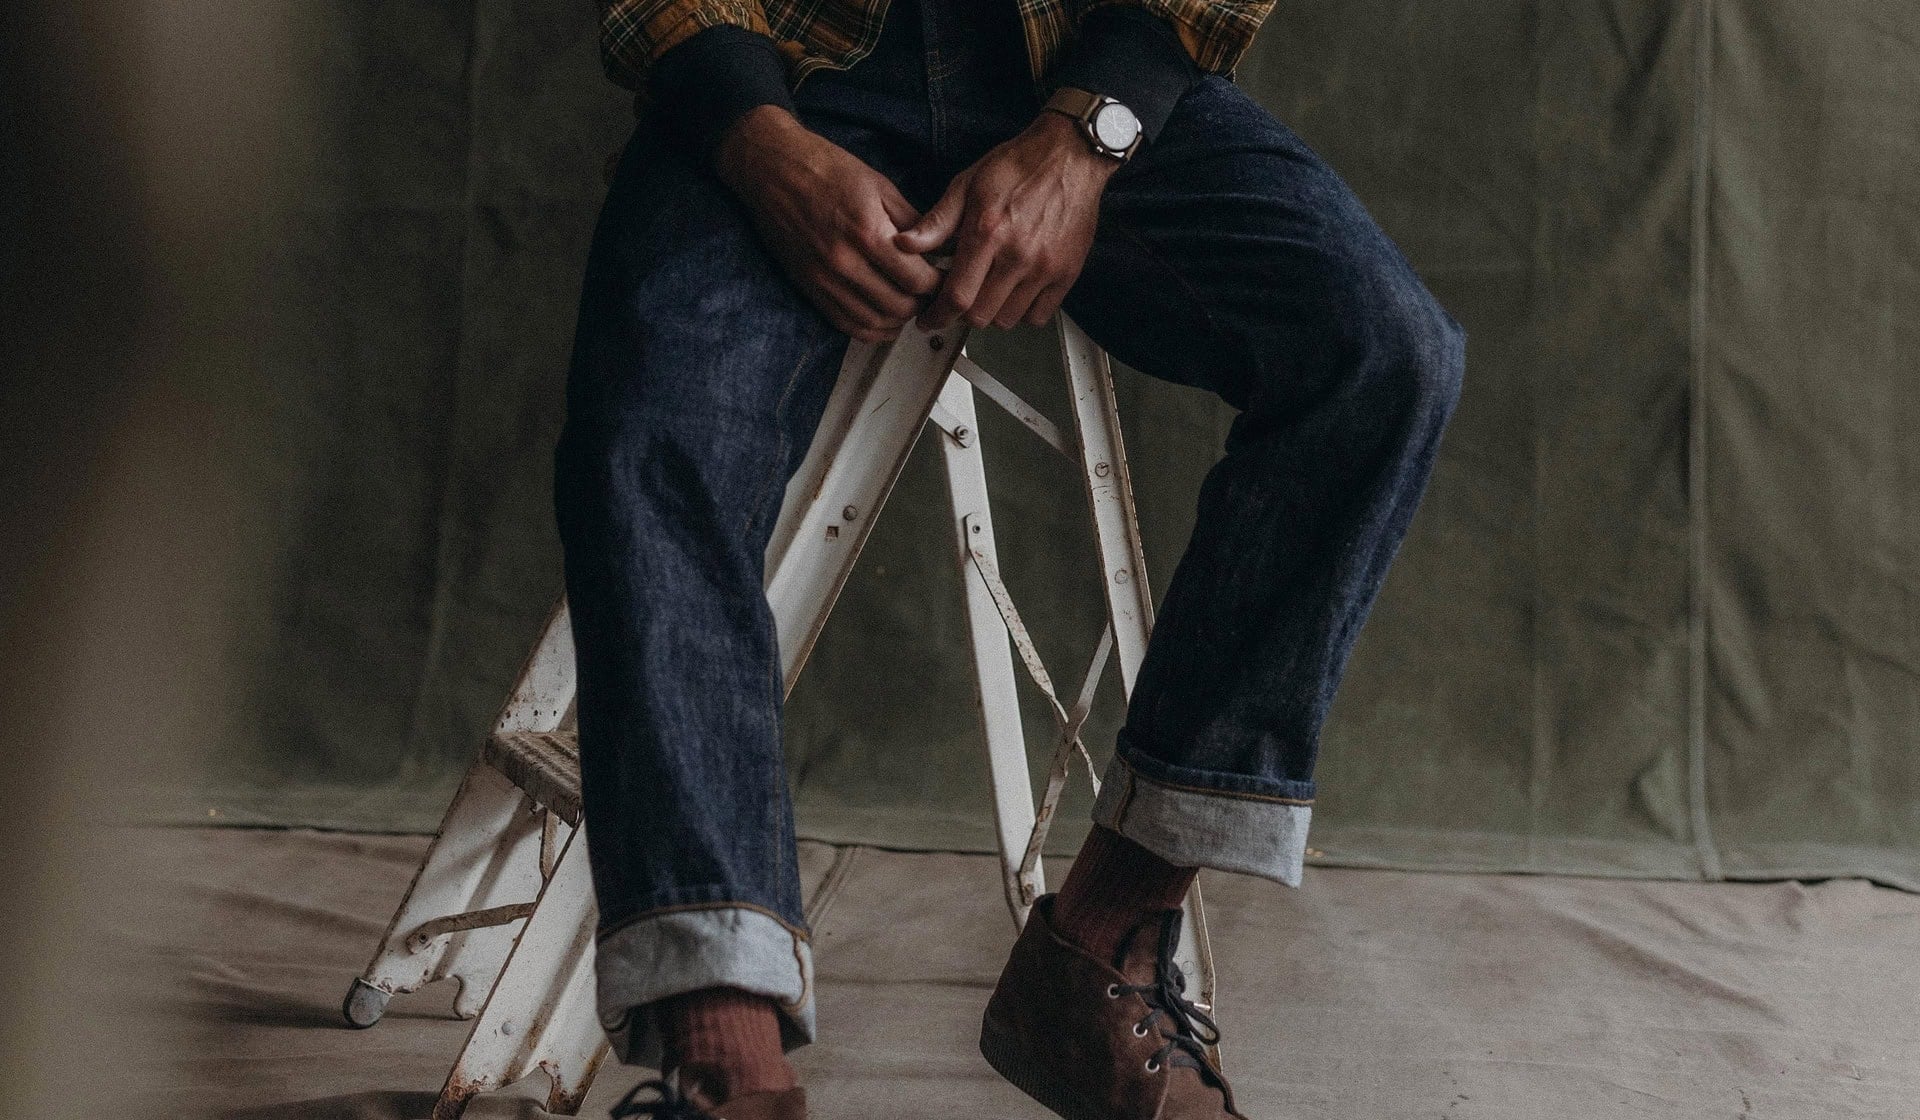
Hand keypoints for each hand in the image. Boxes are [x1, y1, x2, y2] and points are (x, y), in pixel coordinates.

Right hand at [716, 106, 941, 342]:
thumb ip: (911, 221)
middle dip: (923, 302)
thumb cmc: (822, 168)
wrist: (772, 170)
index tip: (945, 278)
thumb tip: (938, 247)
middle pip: (900, 306)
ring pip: (876, 322)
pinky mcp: (810, 288)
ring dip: (899, 319)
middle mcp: (845, 262)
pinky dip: (872, 329)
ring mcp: (824, 280)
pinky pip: (846, 325)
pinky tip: (885, 319)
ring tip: (910, 304)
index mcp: (867, 232)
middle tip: (932, 292)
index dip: (939, 284)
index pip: (917, 279)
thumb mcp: (878, 184)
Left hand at [895, 111, 1117, 330]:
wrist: (1070, 155)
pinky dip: (1022, 312)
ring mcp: (1045, 267)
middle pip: (980, 316)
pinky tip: (1014, 292)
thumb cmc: (1019, 165)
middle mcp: (1018, 254)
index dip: (938, 315)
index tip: (930, 318)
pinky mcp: (1067, 272)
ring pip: (1007, 320)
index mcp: (987, 232)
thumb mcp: (967, 185)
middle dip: (961, 313)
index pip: (956, 296)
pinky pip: (1038, 316)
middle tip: (959, 298)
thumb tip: (904, 244)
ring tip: (987, 291)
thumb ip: (936, 221)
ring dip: (991, 313)